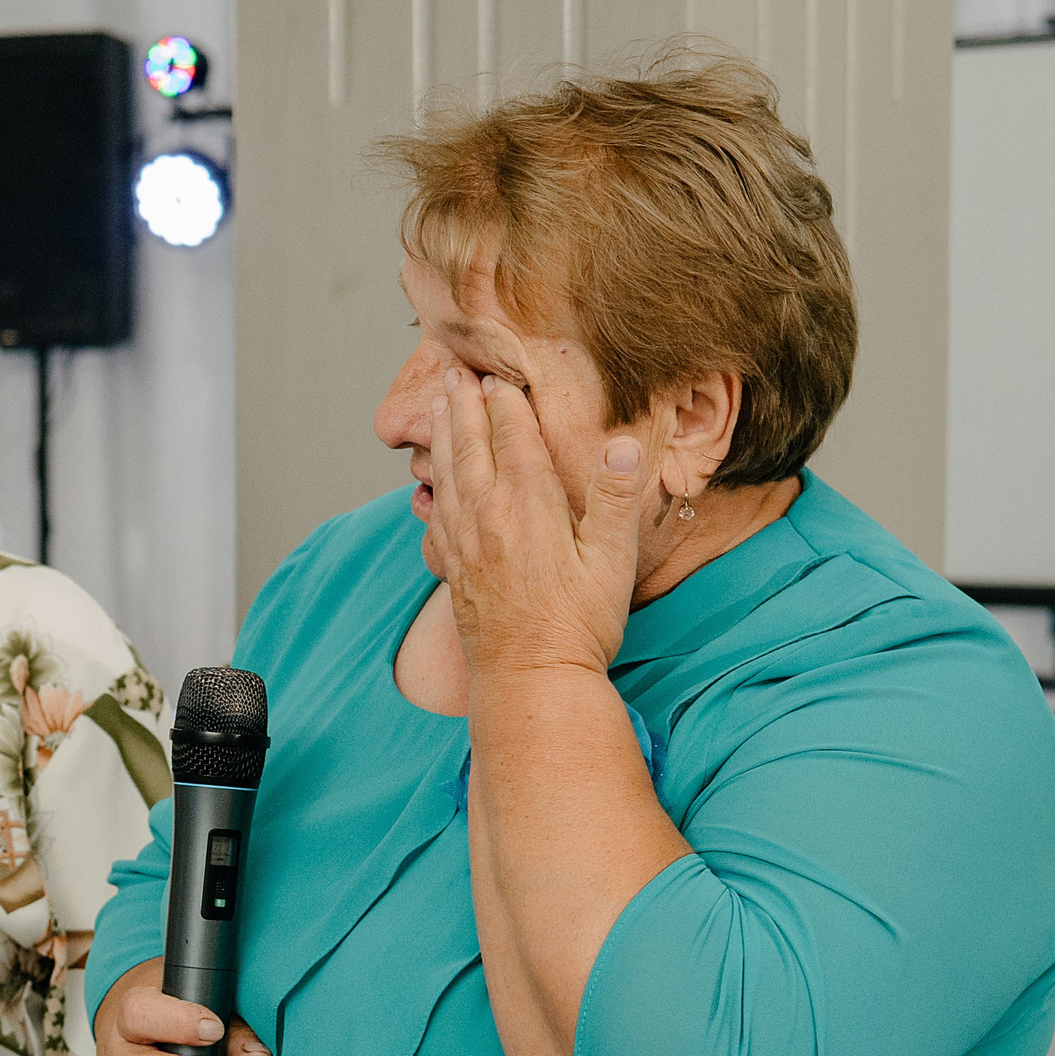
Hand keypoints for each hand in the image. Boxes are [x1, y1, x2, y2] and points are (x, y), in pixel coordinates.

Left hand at [428, 367, 654, 675]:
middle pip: (471, 446)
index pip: (513, 436)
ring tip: (440, 410)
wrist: (530, 681)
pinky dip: (434, 486)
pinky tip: (432, 484)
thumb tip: (622, 442)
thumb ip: (614, 497)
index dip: (506, 403)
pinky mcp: (453, 569)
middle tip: (454, 374)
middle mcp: (487, 516)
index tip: (499, 375)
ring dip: (444, 437)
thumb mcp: (612, 559)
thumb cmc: (579, 624)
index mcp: (527, 504)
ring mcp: (465, 543)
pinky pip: (437, 514)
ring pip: (448, 475)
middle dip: (464, 407)